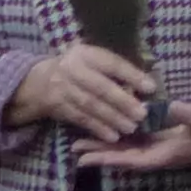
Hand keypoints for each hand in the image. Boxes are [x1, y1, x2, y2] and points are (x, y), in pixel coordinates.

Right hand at [8, 43, 160, 145]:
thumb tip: (146, 82)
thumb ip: (114, 68)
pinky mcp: (58, 107)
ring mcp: (63, 89)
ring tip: (131, 128)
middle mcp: (72, 69)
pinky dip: (97, 128)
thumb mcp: (92, 59)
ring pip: (90, 106)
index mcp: (86, 53)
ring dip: (112, 119)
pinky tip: (112, 136)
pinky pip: (80, 119)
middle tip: (142, 114)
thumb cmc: (78, 69)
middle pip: (100, 87)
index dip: (132, 75)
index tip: (151, 88)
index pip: (112, 64)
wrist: (39, 81)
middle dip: (123, 102)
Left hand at [75, 104, 190, 178]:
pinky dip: (116, 134)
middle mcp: (154, 155)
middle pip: (121, 156)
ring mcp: (154, 147)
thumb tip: (169, 105)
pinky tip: (104, 127)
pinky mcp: (156, 139)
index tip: (88, 159)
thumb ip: (189, 115)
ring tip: (79, 142)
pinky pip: (132, 139)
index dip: (109, 159)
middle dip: (99, 153)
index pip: (131, 159)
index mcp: (163, 155)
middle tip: (74, 150)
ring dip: (103, 144)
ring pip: (123, 147)